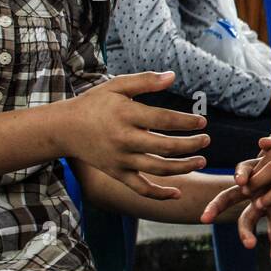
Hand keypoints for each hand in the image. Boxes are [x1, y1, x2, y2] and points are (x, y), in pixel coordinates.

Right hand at [61, 71, 207, 199]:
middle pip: (165, 147)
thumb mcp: (116, 86)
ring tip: (201, 161)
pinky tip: (177, 193)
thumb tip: (173, 76)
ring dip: (183, 168)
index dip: (186, 122)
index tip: (202, 122)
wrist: (64, 129)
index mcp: (126, 115)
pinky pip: (140, 188)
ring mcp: (120, 159)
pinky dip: (159, 194)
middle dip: (190, 145)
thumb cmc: (94, 103)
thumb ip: (145, 81)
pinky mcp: (117, 173)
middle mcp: (124, 139)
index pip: (163, 120)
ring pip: (158, 169)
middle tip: (206, 141)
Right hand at [200, 156, 270, 257]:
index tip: (241, 180)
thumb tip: (264, 140)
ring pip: (246, 219)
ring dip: (245, 233)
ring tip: (248, 244)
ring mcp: (263, 203)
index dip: (240, 175)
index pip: (242, 171)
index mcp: (255, 170)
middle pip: (229, 197)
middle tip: (205, 218)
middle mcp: (253, 189)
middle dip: (216, 207)